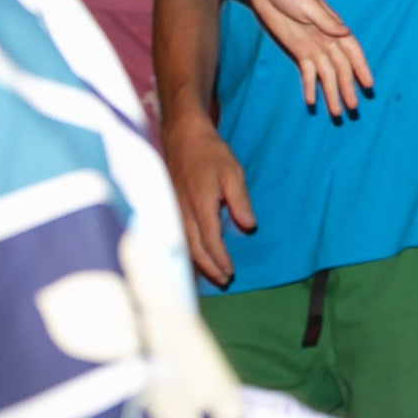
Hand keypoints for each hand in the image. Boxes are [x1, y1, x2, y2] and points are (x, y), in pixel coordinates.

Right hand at [161, 113, 255, 287]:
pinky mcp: (169, 207)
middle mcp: (183, 211)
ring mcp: (173, 210)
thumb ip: (240, 200)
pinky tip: (195, 256)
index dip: (220, 259)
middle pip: (194, 249)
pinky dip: (187, 251)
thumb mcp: (233, 172)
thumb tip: (248, 226)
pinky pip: (177, 236)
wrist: (182, 136)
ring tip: (212, 275)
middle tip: (224, 281)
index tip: (230, 272)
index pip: (210, 240)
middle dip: (209, 268)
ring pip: (183, 245)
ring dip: (197, 263)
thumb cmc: (210, 152)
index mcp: (200, 204)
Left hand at [242, 0, 374, 120]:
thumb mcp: (307, 4)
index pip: (351, 51)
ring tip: (336, 112)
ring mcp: (312, 47)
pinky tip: (312, 101)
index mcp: (333, 27)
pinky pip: (307, 72)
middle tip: (353, 108)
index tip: (368, 84)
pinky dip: (310, 86)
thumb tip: (346, 32)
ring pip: (325, 75)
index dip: (361, 67)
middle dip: (347, 88)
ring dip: (331, 93)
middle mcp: (326, 40)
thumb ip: (326, 21)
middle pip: (340, 68)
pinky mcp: (298, 51)